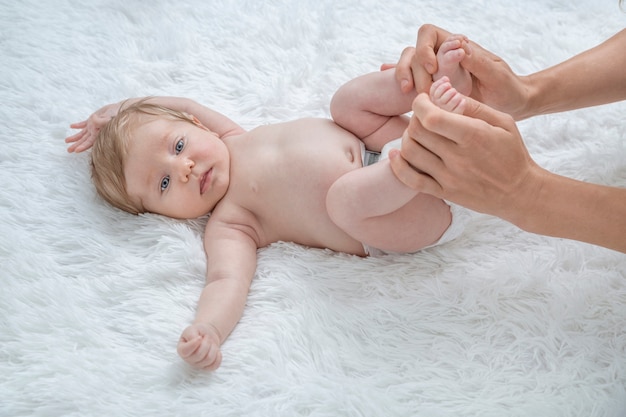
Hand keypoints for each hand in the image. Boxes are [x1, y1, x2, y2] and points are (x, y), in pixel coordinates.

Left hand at [64, 102, 119, 152]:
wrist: (121, 110)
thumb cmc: (117, 116)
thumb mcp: (109, 119)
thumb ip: (100, 121)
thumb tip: (92, 121)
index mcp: (100, 134)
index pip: (90, 142)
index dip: (83, 147)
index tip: (76, 151)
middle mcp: (96, 131)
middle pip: (84, 140)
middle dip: (76, 145)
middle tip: (69, 150)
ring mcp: (94, 126)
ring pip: (82, 133)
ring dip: (75, 137)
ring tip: (67, 141)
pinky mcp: (93, 119)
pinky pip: (83, 123)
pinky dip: (78, 125)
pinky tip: (72, 126)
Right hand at [177, 323, 222, 370]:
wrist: (206, 335)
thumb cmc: (197, 332)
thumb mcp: (192, 329)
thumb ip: (191, 335)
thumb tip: (197, 341)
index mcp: (181, 350)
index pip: (185, 351)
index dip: (193, 344)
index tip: (199, 337)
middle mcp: (188, 359)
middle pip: (199, 355)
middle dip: (206, 343)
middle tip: (207, 337)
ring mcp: (198, 365)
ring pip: (208, 359)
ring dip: (213, 348)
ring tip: (211, 343)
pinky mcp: (207, 367)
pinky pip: (214, 365)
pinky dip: (218, 357)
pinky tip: (217, 350)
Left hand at [389, 91, 540, 223]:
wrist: (520, 193)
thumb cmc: (512, 153)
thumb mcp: (503, 122)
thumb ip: (474, 106)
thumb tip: (446, 91)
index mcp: (473, 136)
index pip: (431, 117)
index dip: (420, 104)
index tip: (424, 100)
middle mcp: (458, 158)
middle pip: (417, 132)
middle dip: (415, 118)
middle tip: (422, 116)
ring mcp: (449, 178)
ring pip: (410, 153)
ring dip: (407, 138)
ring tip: (416, 133)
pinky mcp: (444, 193)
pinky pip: (411, 180)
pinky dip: (398, 166)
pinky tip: (396, 155)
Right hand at [395, 24, 530, 119]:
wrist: (510, 106)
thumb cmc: (507, 88)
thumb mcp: (497, 75)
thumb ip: (478, 62)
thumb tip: (459, 47)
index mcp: (458, 48)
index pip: (429, 34)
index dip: (425, 48)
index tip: (433, 69)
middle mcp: (442, 58)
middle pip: (414, 51)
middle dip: (414, 68)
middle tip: (423, 90)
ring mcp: (435, 74)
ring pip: (409, 66)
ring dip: (406, 78)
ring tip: (411, 95)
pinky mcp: (431, 90)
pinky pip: (410, 82)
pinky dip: (403, 85)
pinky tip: (405, 95)